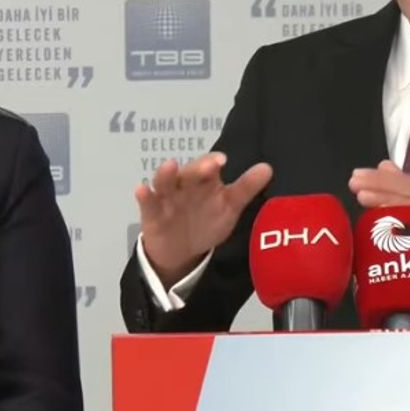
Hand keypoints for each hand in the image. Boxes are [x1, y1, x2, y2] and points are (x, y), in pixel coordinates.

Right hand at [135, 152, 271, 287]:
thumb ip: (246, 188)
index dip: (213, 163)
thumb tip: (268, 168)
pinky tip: (141, 190)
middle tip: (210, 165)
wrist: (179, 249)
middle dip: (198, 168)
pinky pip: (147, 203)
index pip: (208, 167)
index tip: (222, 161)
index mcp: (204, 181)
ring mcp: (166, 198)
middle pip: (189, 173)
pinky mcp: (151, 214)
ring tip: (170, 165)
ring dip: (166, 174)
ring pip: (165, 183)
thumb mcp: (229, 207)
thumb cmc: (205, 220)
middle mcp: (184, 185)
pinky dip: (144, 196)